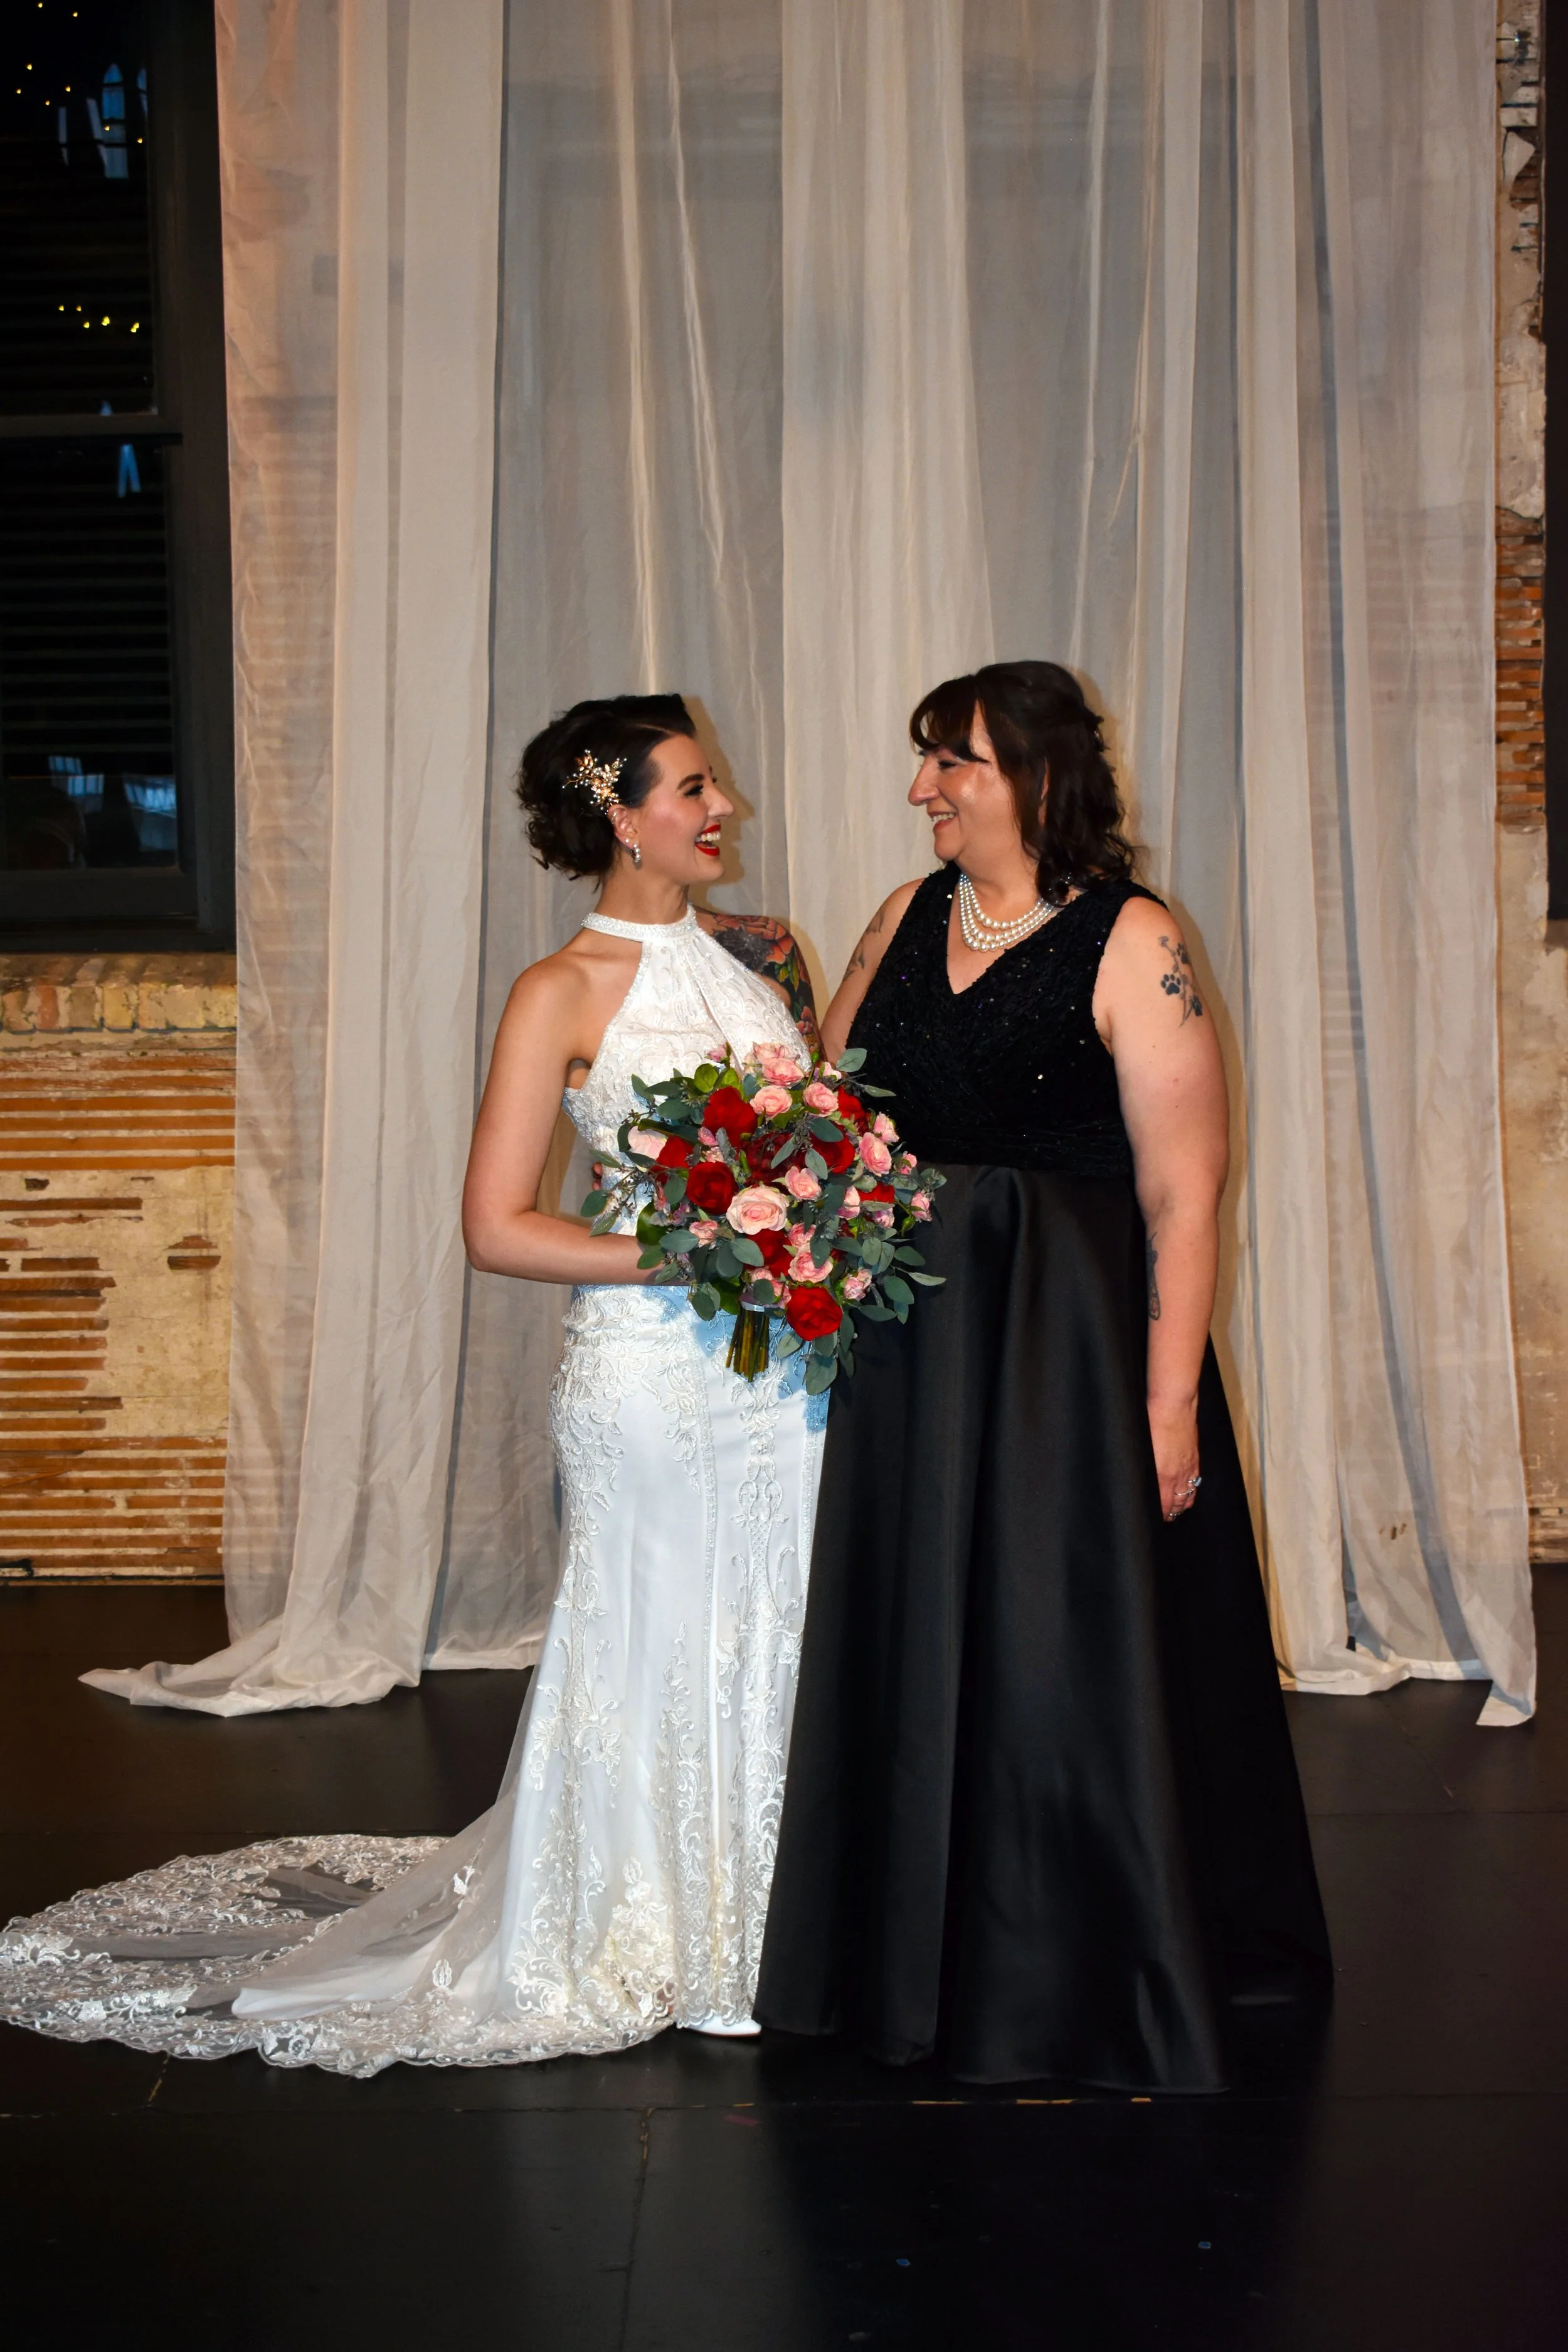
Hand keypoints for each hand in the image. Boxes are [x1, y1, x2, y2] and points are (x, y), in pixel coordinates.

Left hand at [1148, 1394, 1200, 1521]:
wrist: (1173, 1405)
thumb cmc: (1152, 1422)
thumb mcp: (1142, 1448)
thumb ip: (1144, 1467)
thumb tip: (1141, 1480)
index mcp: (1161, 1474)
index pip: (1162, 1504)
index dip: (1159, 1514)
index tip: (1152, 1518)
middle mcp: (1177, 1474)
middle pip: (1176, 1503)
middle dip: (1169, 1513)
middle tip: (1162, 1517)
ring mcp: (1188, 1467)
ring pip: (1187, 1496)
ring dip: (1180, 1505)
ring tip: (1173, 1511)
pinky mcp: (1195, 1459)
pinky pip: (1196, 1484)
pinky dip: (1191, 1493)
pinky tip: (1187, 1495)